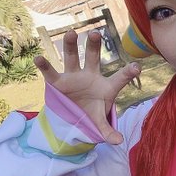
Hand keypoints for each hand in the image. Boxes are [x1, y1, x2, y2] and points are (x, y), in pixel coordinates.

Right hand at [34, 29, 140, 144]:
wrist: (76, 114)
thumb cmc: (92, 112)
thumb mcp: (101, 122)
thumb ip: (108, 131)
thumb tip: (118, 142)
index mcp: (106, 86)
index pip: (119, 78)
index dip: (128, 73)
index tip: (137, 67)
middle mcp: (90, 76)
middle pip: (93, 58)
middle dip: (94, 46)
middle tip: (96, 33)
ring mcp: (74, 76)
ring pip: (73, 58)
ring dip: (71, 46)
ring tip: (71, 33)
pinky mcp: (58, 82)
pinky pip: (51, 73)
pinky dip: (45, 66)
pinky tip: (38, 58)